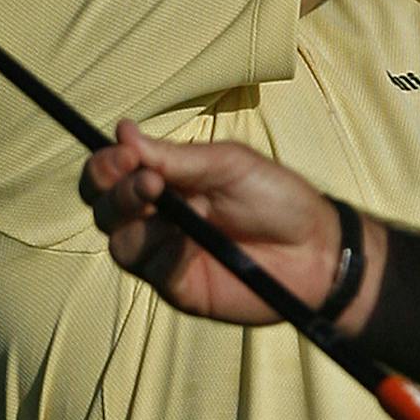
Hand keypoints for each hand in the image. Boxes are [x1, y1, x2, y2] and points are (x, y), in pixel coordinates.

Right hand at [82, 120, 342, 325]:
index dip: (106, 165)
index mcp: (165, 180)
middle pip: (103, 209)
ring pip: (120, 242)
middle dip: (115, 192)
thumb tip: (122, 131)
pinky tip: (191, 241)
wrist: (316, 249)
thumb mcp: (228, 164)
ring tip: (171, 205)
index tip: (124, 155)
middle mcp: (157, 218)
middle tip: (147, 182)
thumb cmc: (277, 197)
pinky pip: (152, 270)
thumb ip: (174, 157)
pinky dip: (165, 252)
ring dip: (135, 221)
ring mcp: (165, 255)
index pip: (112, 174)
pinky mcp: (179, 288)